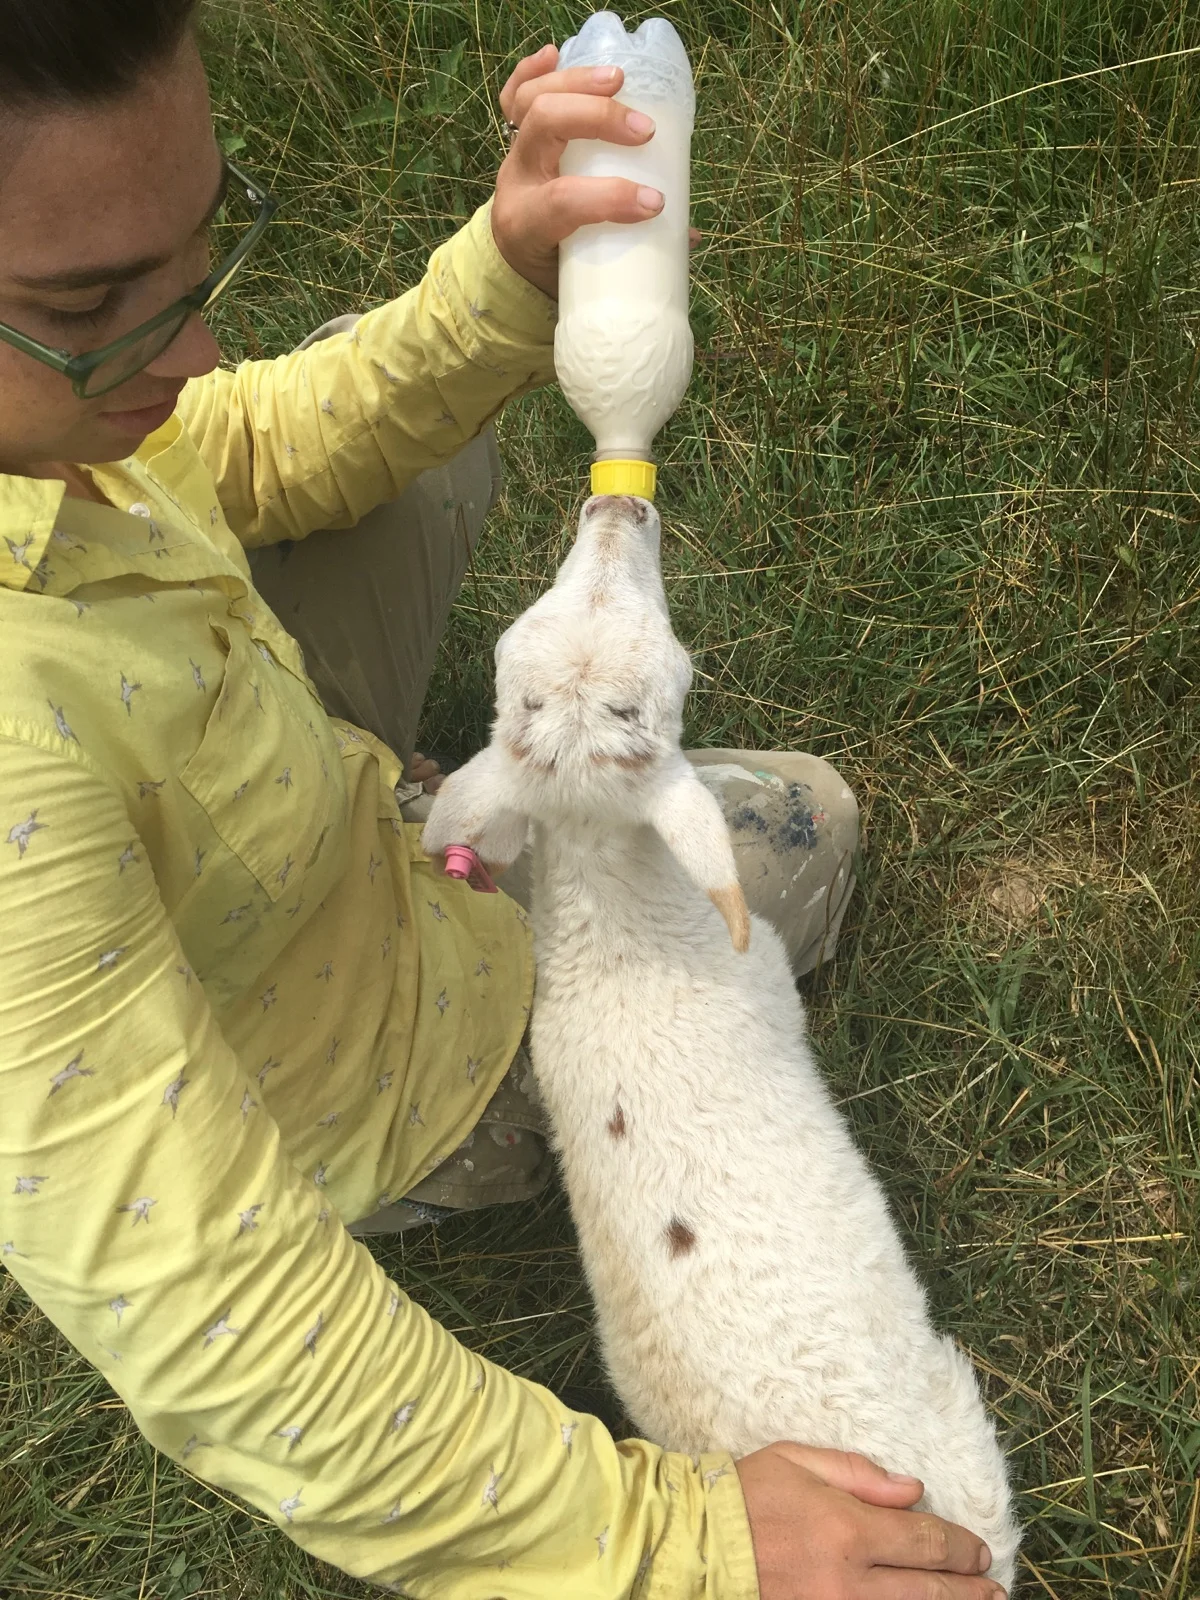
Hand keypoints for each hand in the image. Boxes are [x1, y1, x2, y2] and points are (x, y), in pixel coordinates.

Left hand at [491, 43, 665, 297]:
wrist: (514, 263)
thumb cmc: (555, 269)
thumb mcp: (584, 276)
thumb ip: (633, 256)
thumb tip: (689, 235)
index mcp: (527, 225)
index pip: (563, 201)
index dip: (610, 198)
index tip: (654, 203)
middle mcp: (515, 182)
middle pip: (545, 125)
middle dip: (597, 118)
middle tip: (645, 129)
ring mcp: (513, 155)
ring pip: (532, 100)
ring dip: (576, 81)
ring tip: (618, 79)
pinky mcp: (516, 139)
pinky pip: (514, 96)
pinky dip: (532, 71)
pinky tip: (555, 55)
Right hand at [735, 1443, 1005, 1599]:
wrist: (692, 1547)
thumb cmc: (744, 1496)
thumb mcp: (797, 1461)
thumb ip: (858, 1473)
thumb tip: (913, 1490)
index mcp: (846, 1528)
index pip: (925, 1542)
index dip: (960, 1548)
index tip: (978, 1551)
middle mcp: (849, 1579)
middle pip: (928, 1589)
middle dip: (968, 1589)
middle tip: (992, 1588)